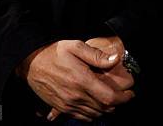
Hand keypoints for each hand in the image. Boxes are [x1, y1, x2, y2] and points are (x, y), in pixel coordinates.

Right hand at [16, 39, 133, 121]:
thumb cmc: (54, 53)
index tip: (131, 93)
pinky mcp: (62, 108)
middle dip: (117, 103)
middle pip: (104, 108)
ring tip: (111, 99)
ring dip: (105, 109)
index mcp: (82, 81)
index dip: (123, 98)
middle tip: (123, 95)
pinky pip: (82, 117)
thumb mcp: (76, 46)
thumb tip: (115, 59)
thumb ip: (96, 55)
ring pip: (94, 114)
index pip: (109, 98)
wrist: (31, 64)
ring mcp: (68, 105)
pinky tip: (95, 105)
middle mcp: (76, 96)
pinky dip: (93, 114)